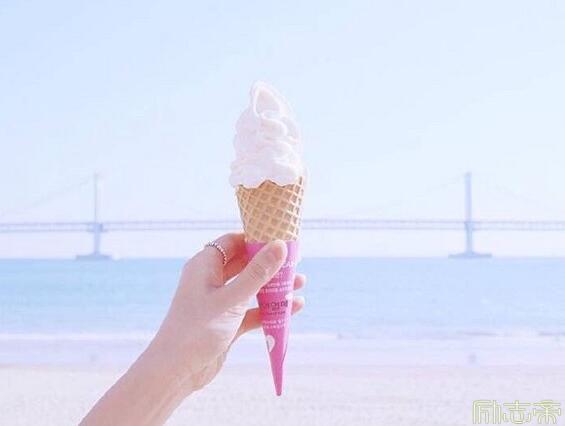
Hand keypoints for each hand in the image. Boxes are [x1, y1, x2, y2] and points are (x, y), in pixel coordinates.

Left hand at [150, 232, 305, 394]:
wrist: (176, 372)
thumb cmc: (197, 330)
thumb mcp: (231, 299)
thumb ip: (257, 273)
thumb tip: (279, 245)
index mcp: (205, 266)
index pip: (233, 242)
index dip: (256, 238)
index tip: (280, 238)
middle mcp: (211, 280)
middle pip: (245, 264)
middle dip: (270, 263)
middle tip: (295, 261)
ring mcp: (219, 302)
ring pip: (251, 288)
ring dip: (273, 287)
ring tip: (299, 283)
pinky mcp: (227, 322)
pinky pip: (252, 310)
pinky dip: (269, 309)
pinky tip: (293, 308)